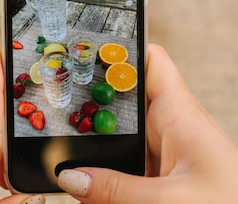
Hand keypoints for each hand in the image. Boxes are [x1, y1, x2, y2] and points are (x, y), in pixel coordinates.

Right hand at [57, 44, 237, 203]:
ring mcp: (167, 153)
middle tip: (57, 117)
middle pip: (123, 102)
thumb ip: (116, 191)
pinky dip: (108, 177)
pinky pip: (128, 168)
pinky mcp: (166, 178)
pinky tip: (89, 190)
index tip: (79, 52)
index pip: (147, 60)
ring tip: (67, 159)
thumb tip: (70, 177)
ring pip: (121, 139)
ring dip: (97, 150)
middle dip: (92, 109)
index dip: (117, 49)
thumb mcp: (170, 201)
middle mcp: (171, 127)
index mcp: (180, 113)